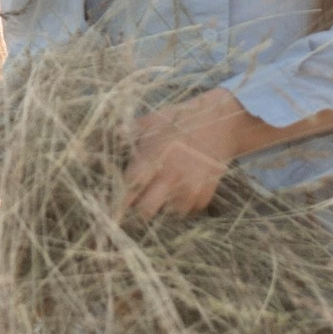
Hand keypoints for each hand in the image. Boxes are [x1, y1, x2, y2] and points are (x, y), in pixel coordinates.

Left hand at [123, 87, 251, 222]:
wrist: (220, 122)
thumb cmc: (180, 120)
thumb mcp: (152, 121)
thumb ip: (129, 132)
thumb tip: (111, 135)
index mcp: (152, 159)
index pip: (129, 189)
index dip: (120, 199)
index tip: (116, 203)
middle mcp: (170, 176)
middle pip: (146, 211)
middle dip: (140, 209)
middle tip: (140, 202)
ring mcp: (190, 186)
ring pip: (170, 213)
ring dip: (165, 206)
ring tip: (164, 193)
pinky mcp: (206, 192)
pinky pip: (191, 211)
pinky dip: (185, 205)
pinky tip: (182, 190)